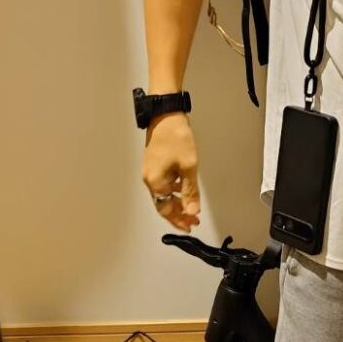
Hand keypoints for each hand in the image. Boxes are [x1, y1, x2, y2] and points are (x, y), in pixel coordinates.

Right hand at [141, 113, 200, 230]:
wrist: (166, 116)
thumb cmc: (176, 139)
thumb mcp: (188, 167)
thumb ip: (190, 192)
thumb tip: (191, 212)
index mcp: (155, 183)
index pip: (166, 210)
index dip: (179, 220)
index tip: (191, 226)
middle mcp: (149, 179)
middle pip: (163, 203)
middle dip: (179, 213)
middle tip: (193, 220)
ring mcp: (150, 171)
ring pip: (164, 194)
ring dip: (177, 202)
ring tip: (192, 206)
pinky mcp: (154, 164)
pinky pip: (164, 183)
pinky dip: (174, 190)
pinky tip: (184, 188)